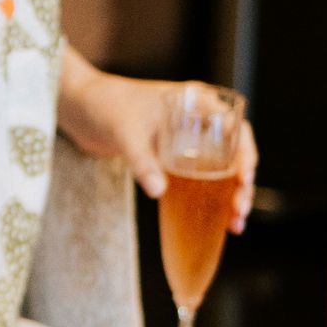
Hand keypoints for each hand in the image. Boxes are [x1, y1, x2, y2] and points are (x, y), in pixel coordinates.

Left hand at [58, 56, 258, 231]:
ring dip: (229, 195)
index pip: (236, 128)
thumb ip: (142, 161)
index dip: (247, 155)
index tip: (244, 180)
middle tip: (239, 211)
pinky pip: (199, 178)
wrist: (79, 108)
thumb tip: (159, 192)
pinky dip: (208, 198)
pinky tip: (215, 221)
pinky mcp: (172, 157)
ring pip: (220, 169)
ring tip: (234, 224)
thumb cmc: (105, 107)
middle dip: (243, 184)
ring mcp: (187, 140)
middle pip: (234, 154)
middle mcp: (198, 120)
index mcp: (196, 103)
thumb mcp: (125, 134)